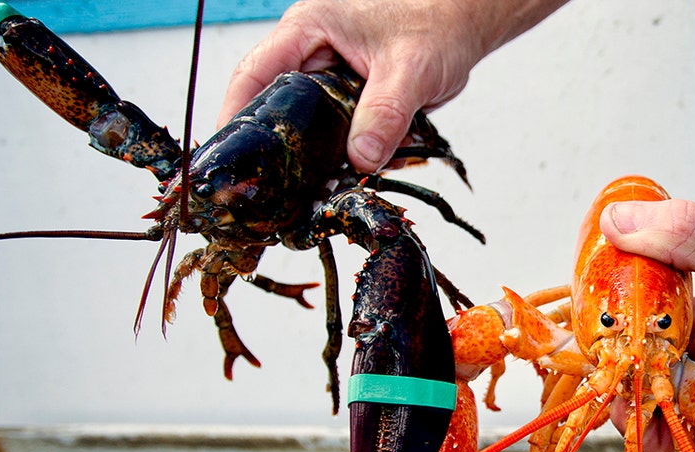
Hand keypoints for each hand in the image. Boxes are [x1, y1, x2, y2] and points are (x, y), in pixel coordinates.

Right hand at [218, 0, 485, 172]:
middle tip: (279, 187)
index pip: (255, 74)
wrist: (464, 25)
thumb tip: (360, 159)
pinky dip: (349, 153)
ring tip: (324, 185)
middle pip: (277, 107)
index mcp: (309, 30)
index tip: (230, 155)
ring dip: (320, 156)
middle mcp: (312, 54)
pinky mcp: (351, 99)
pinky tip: (361, 170)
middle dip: (282, 147)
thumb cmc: (436, 22)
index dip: (235, 114)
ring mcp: (330, 78)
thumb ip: (385, 114)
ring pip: (310, 126)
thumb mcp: (409, 69)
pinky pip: (339, 133)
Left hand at [599, 199, 694, 451]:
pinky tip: (618, 289)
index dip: (622, 413)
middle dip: (611, 381)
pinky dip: (638, 314)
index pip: (662, 426)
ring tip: (589, 321)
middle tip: (582, 348)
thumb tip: (618, 224)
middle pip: (645, 405)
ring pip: (648, 366)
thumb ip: (677, 233)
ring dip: (619, 345)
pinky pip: (659, 331)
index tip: (594, 379)